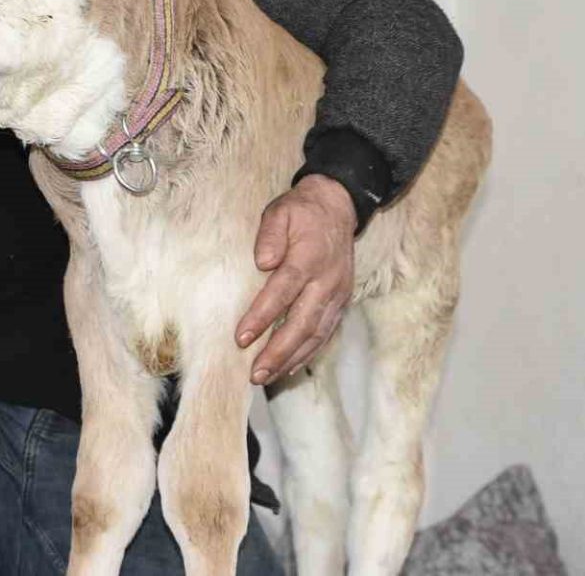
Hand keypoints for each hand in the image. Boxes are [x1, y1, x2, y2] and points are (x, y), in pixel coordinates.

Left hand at [235, 174, 355, 384]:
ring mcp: (338, 294)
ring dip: (291, 358)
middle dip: (278, 351)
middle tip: (255, 373)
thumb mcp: (280, 211)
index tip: (241, 338)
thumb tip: (262, 262)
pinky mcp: (342, 301)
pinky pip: (325, 333)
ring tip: (266, 377)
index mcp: (309, 257)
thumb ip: (269, 234)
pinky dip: (307, 352)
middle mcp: (327, 280)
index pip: (284, 291)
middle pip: (303, 322)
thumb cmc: (301, 212)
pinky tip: (288, 366)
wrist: (338, 207)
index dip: (263, 316)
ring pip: (316, 334)